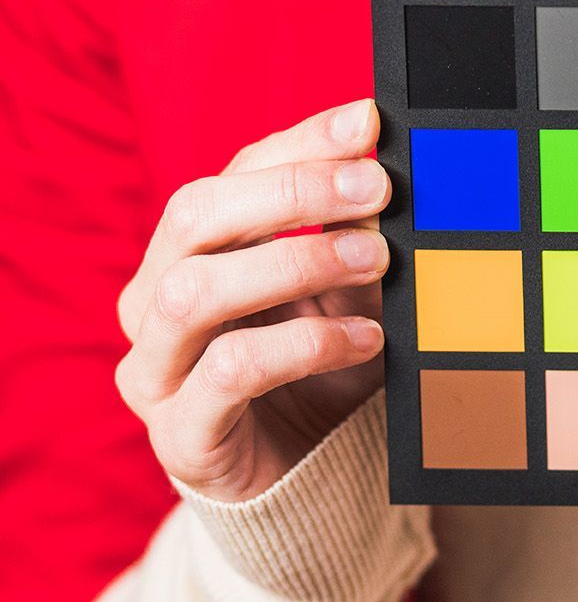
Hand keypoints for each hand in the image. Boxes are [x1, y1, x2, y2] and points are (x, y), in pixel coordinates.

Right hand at [115, 100, 391, 501]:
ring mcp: (155, 368)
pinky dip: (306, 345)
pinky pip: (230, 371)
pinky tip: (370, 342)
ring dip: (297, 262)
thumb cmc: (320, 368)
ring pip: (195, 290)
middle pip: (196, 215)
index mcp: (190, 253)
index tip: (369, 122)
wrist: (305, 479)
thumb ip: (357, 233)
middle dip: (293, 191)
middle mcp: (154, 299)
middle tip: (379, 188)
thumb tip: (399, 166)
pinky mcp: (180, 433)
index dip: (300, 143)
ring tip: (378, 261)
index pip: (231, 174)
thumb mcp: (346, 291)